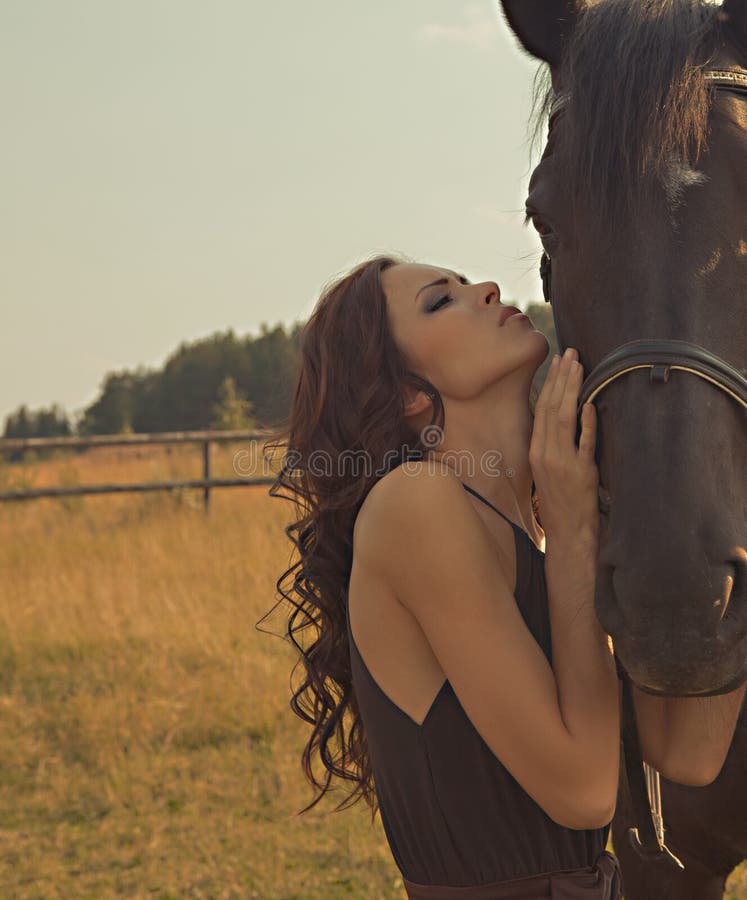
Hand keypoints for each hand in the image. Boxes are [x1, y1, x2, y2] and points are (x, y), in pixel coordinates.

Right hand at [529, 348, 598, 548]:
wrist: (567, 534)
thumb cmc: (560, 502)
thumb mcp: (548, 470)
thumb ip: (551, 444)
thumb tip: (559, 416)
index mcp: (535, 451)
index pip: (541, 409)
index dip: (550, 384)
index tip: (559, 362)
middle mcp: (544, 454)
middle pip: (551, 408)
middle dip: (561, 378)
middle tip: (571, 353)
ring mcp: (561, 463)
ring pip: (564, 419)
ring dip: (572, 391)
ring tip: (579, 367)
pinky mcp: (580, 472)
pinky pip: (584, 442)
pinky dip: (587, 423)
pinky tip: (590, 404)